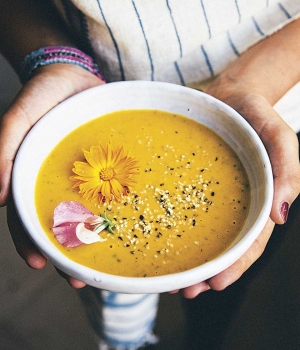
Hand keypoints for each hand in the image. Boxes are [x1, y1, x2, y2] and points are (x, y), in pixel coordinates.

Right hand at [0, 63, 104, 287]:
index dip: (30, 241)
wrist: (74, 75)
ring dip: (92, 241)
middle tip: (77, 278)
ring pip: (88, 215)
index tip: (39, 263)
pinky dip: (117, 212)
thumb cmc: (41, 95)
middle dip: (66, 252)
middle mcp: (59, 182)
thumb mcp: (17, 119)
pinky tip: (128, 227)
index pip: (26, 216)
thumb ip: (3, 151)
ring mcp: (86, 177)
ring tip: (102, 266)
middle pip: (59, 224)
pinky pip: (113, 193)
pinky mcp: (109, 167)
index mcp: (33, 176)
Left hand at [176, 87, 299, 298]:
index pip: (250, 241)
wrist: (230, 96)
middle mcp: (233, 204)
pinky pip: (181, 208)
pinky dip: (172, 229)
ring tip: (169, 279)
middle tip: (186, 291)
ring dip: (187, 259)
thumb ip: (288, 172)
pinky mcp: (190, 183)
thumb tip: (281, 217)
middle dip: (206, 272)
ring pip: (200, 234)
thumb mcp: (281, 137)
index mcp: (258, 200)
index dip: (235, 265)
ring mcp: (210, 196)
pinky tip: (157, 240)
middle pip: (222, 245)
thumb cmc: (258, 116)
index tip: (215, 284)